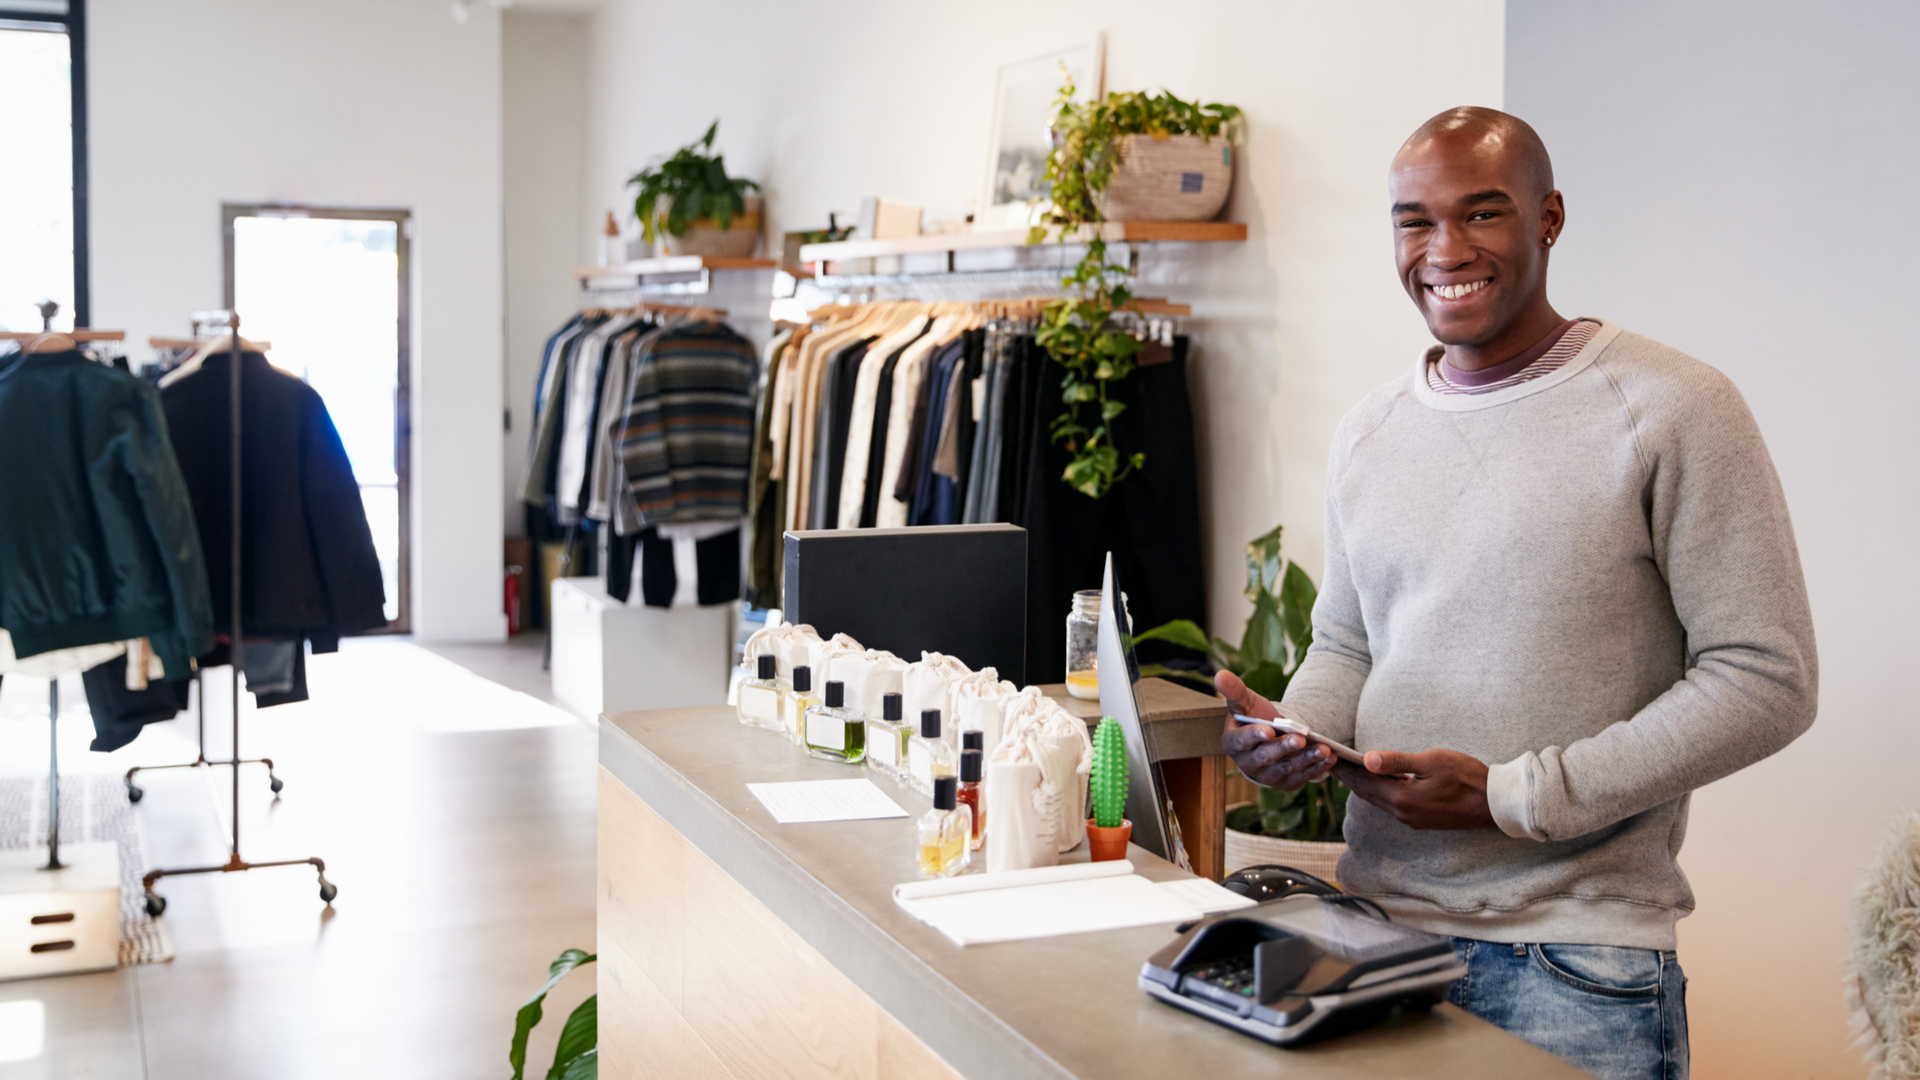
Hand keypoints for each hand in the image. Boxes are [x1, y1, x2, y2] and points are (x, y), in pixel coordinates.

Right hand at [1217, 670, 1335, 790]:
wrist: (1271, 737)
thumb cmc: (1255, 717)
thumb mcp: (1245, 702)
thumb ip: (1234, 690)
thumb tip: (1219, 674)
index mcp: (1233, 743)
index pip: (1241, 741)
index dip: (1254, 736)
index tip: (1268, 730)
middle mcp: (1248, 764)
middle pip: (1266, 757)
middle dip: (1284, 748)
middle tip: (1301, 738)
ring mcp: (1267, 776)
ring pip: (1287, 768)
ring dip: (1306, 759)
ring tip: (1324, 748)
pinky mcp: (1286, 782)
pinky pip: (1302, 777)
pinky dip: (1317, 768)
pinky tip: (1330, 758)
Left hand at [1333, 749, 1494, 829]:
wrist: (1496, 804)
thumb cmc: (1468, 778)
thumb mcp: (1432, 762)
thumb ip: (1397, 762)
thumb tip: (1367, 759)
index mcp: (1402, 799)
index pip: (1363, 782)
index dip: (1344, 768)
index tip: (1326, 757)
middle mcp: (1403, 813)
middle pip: (1367, 792)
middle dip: (1348, 776)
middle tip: (1329, 761)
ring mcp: (1412, 819)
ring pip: (1378, 799)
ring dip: (1363, 784)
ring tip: (1347, 769)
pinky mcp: (1421, 819)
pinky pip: (1391, 804)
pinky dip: (1378, 791)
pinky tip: (1377, 781)